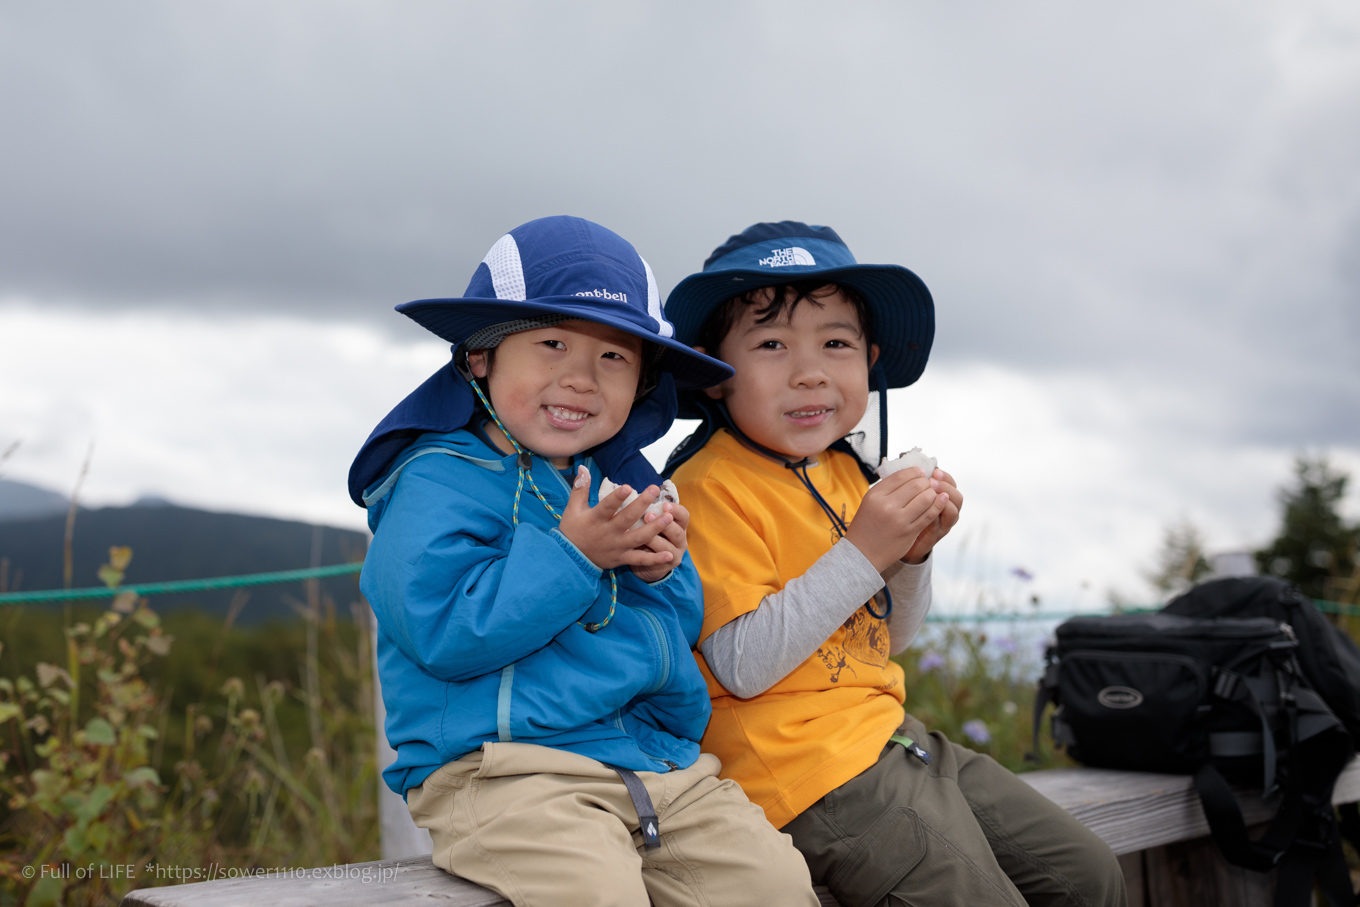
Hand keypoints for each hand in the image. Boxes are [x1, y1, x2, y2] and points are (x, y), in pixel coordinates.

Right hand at [558, 466, 675, 570]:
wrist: (570, 560)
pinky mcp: (622, 558)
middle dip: (642, 504)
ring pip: (638, 538)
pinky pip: (640, 559)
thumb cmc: (572, 530)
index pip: (607, 507)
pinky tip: (669, 554)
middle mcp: (608, 533)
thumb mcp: (573, 509)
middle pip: (627, 518)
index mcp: (595, 519)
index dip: (617, 497)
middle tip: (655, 489)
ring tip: (669, 517)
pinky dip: (655, 559)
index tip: (629, 486)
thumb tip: (582, 467)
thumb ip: (580, 488)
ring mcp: (617, 547)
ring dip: (655, 528)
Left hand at [632, 502, 689, 582]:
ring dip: (655, 540)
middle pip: (677, 531)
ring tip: (643, 534)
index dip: (675, 510)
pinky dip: (652, 557)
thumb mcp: (653, 523)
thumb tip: (638, 498)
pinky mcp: (666, 566)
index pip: (683, 515)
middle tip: (649, 515)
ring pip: (667, 547)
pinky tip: (644, 551)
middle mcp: (680, 539)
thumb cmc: (649, 535)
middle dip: (664, 524)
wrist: (647, 561)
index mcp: (679, 525)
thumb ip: (651, 513)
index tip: (664, 504)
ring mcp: (675, 554)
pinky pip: (658, 561)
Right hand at [844, 466, 949, 571]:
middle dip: (926, 482)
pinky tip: (941, 499)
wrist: (862, 553)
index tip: (921, 472)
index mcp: (875, 495)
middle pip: (915, 485)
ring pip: (925, 498)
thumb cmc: (866, 525)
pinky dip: (938, 505)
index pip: (900, 476)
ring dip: (933, 493)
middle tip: (928, 483)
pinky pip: (929, 514)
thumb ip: (887, 489)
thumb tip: (911, 474)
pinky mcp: (909, 532)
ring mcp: (899, 520)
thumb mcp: (869, 502)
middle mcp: (886, 506)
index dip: (915, 472)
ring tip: (932, 493)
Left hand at [903, 468, 961, 563]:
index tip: (934, 470)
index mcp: (938, 496)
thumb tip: (906, 463)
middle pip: (956, 493)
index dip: (944, 475)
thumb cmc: (901, 516)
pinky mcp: (941, 531)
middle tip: (933, 481)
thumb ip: (910, 484)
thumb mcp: (905, 497)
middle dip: (945, 484)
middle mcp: (946, 508)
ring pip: (955, 506)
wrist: (899, 540)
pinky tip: (934, 506)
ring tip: (933, 492)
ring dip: (946, 496)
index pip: (949, 481)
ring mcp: (945, 520)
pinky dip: (943, 511)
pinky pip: (948, 519)